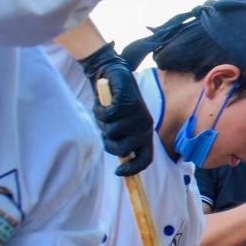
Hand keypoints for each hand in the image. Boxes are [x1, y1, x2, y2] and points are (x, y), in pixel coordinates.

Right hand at [78, 44, 153, 176]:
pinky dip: (99, 110)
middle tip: (105, 132)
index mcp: (146, 133)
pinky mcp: (125, 103)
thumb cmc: (114, 104)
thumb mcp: (121, 125)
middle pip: (123, 150)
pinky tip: (103, 102)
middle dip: (108, 144)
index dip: (132, 169)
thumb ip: (121, 140)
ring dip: (102, 123)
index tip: (118, 171)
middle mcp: (144, 126)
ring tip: (105, 112)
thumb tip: (120, 162)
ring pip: (111, 132)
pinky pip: (105, 116)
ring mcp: (136, 115)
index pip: (145, 159)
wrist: (112, 74)